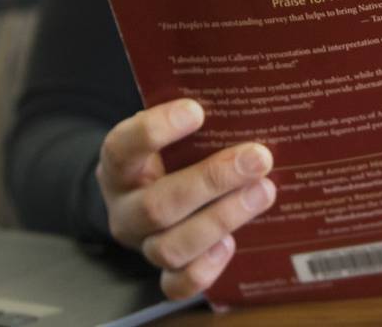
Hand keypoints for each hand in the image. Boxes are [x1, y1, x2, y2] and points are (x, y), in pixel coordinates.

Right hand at [98, 98, 277, 298]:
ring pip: (170, 247)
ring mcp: (142, 243)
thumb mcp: (170, 131)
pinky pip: (177, 285)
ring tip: (263, 192)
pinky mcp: (163, 271)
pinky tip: (231, 244)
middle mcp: (124, 208)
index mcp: (118, 165)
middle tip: (258, 157)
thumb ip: (194, 118)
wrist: (151, 192)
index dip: (155, 130)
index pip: (123, 148)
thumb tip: (248, 96)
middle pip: (157, 205)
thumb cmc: (170, 153)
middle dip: (213, 181)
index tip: (198, 111)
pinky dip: (206, 269)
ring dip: (222, 219)